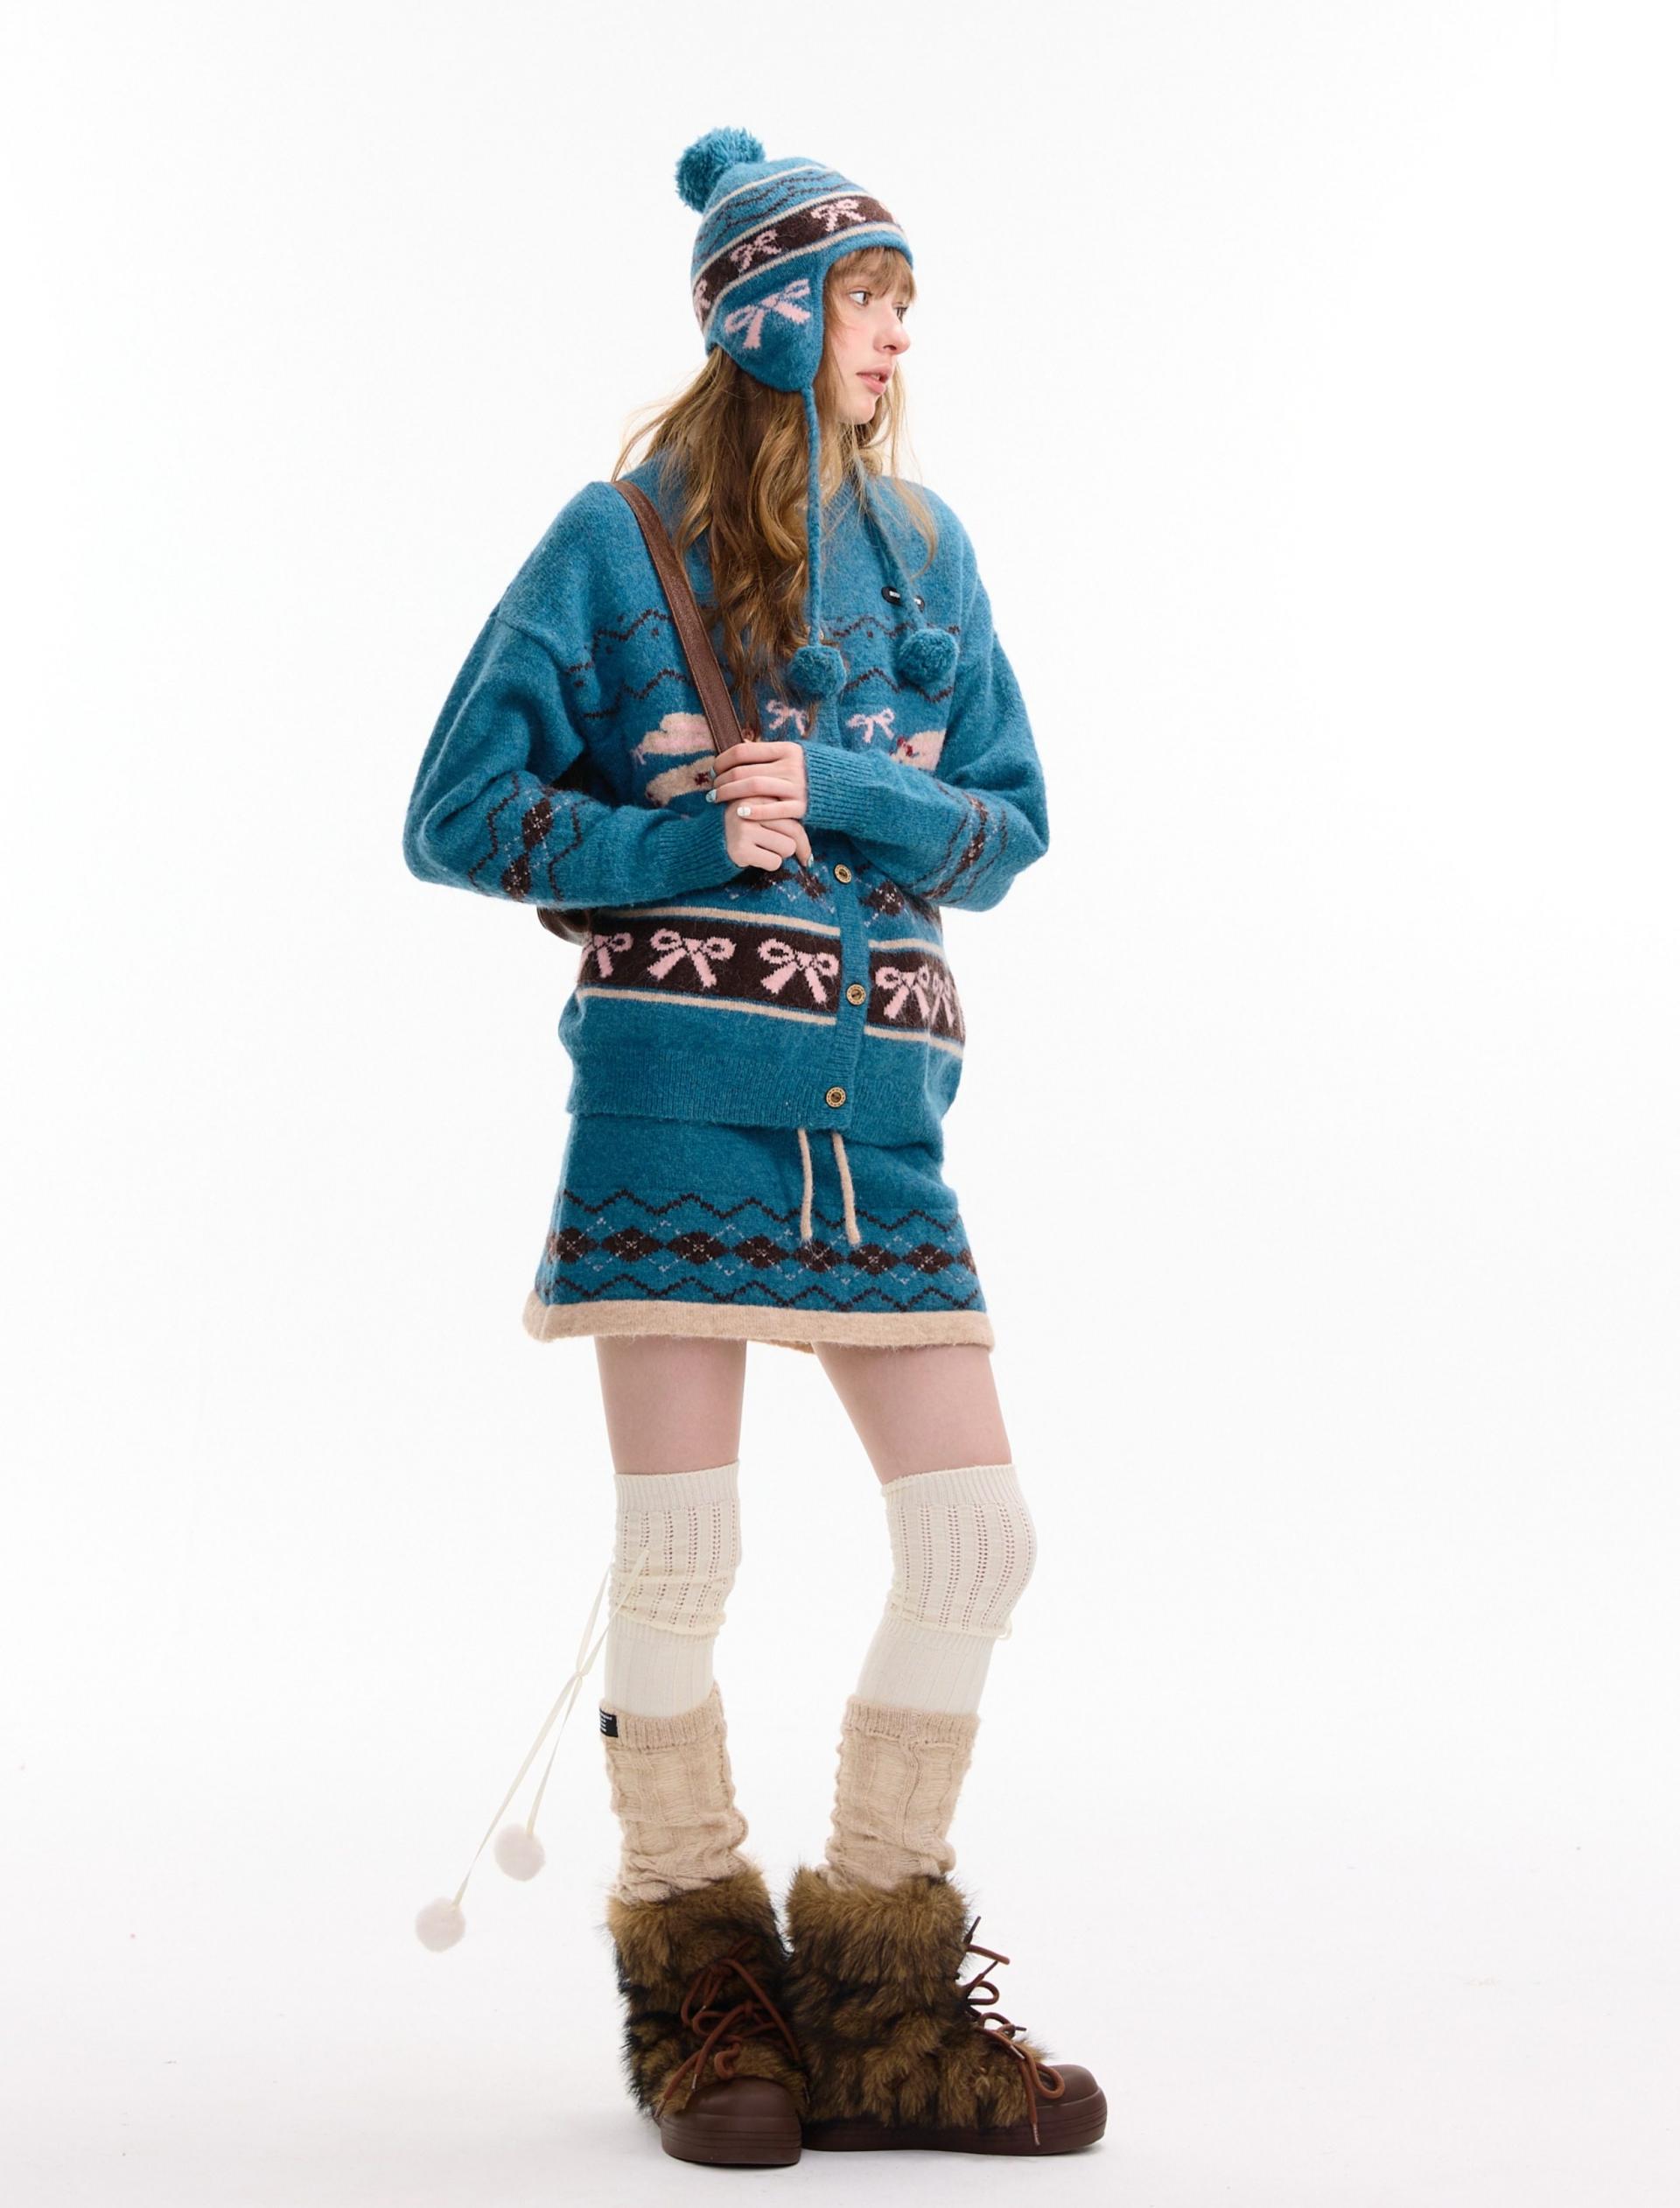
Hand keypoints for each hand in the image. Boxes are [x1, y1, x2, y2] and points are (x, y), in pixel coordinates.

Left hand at [707, 738, 813, 870]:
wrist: (841, 789)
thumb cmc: (808, 773)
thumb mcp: (791, 756)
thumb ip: (767, 753)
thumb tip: (737, 747)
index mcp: (786, 749)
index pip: (743, 751)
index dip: (722, 760)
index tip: (713, 770)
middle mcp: (791, 766)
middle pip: (744, 770)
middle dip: (721, 780)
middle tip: (711, 788)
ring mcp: (797, 786)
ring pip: (753, 786)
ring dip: (729, 793)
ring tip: (716, 799)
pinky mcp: (801, 807)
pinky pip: (773, 809)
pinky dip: (754, 810)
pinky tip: (739, 812)